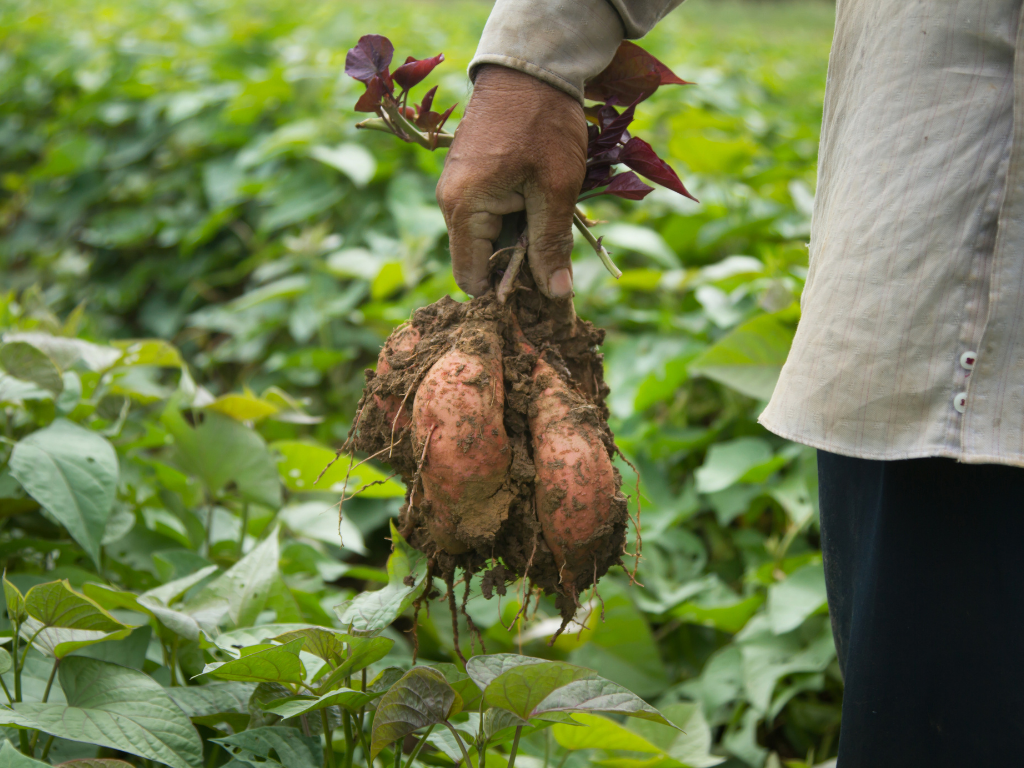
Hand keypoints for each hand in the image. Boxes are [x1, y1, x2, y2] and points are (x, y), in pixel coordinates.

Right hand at [436, 65, 587, 297]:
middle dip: (516, 264)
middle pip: (480, 259)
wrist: (531, 66)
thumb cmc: (544, 125)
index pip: (471, 277)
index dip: (504, 292)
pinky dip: (515, 217)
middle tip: (557, 256)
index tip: (538, 292)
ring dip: (519, 238)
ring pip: (488, 236)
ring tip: (550, 219)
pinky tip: (539, 202)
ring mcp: (457, 187)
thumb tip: (556, 295)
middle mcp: (450, 202)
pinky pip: (489, 213)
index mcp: (464, 208)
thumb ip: (550, 245)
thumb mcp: (555, 189)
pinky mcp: (469, 176)